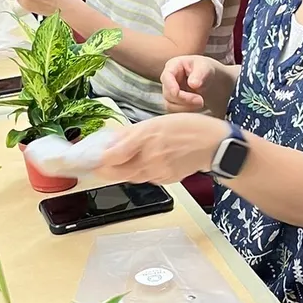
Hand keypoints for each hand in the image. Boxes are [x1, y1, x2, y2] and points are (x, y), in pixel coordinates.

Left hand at [98, 115, 226, 183]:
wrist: (214, 145)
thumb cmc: (189, 128)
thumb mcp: (156, 121)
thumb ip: (131, 133)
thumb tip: (110, 139)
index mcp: (146, 138)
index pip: (112, 156)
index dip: (97, 160)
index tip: (88, 159)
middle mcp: (149, 157)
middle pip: (116, 172)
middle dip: (102, 171)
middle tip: (94, 166)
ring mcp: (157, 172)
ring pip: (129, 177)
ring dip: (119, 171)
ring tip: (115, 163)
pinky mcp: (165, 180)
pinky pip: (144, 178)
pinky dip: (138, 172)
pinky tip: (140, 164)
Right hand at [162, 55, 221, 112]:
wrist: (207, 79)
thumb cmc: (204, 69)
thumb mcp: (205, 67)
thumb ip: (199, 74)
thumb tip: (193, 84)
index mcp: (173, 66)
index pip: (166, 76)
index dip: (170, 86)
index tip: (177, 93)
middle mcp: (167, 80)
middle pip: (168, 94)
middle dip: (184, 99)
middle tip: (201, 101)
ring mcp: (168, 92)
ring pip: (170, 105)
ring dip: (186, 107)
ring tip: (201, 103)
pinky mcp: (172, 103)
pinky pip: (175, 111)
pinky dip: (187, 111)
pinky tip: (197, 107)